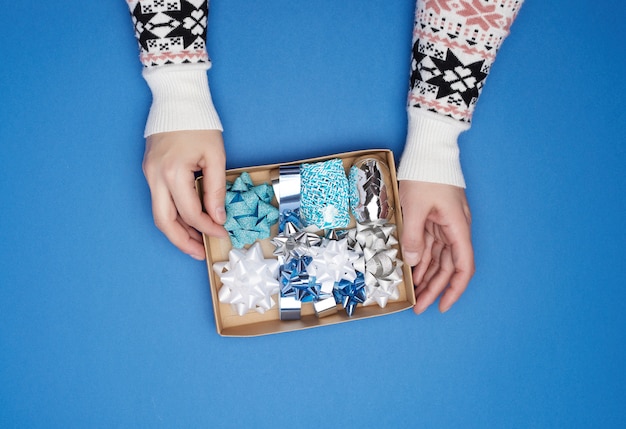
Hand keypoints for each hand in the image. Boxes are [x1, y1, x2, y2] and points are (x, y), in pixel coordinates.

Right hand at [142, 130, 228, 259]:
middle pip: (164, 221)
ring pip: (159, 214)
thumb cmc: (199, 123)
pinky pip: (159, 200)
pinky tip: (187, 221)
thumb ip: (216, 189)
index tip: (223, 233)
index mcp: (173, 173)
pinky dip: (173, 215)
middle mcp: (156, 177)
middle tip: (200, 253)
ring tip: (194, 243)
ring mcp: (149, 174)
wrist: (177, 99)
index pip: (191, 213)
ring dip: (176, 231)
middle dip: (183, 241)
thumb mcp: (215, 156)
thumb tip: (218, 217)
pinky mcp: (149, 171)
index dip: (208, 228)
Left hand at [399, 180, 474, 313]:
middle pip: (448, 267)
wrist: (430, 150)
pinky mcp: (434, 219)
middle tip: (419, 307)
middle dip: (434, 288)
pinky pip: (429, 245)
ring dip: (427, 276)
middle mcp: (454, 229)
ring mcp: (444, 224)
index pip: (463, 266)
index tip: (442, 305)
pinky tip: (412, 271)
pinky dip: (421, 260)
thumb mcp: (415, 206)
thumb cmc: (426, 174)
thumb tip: (414, 261)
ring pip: (438, 258)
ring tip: (414, 294)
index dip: (455, 289)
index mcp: (457, 227)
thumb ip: (413, 236)